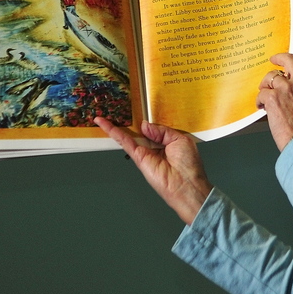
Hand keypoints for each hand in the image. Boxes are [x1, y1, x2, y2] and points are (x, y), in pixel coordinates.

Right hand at [95, 118, 212, 224]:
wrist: (186, 185)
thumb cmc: (189, 165)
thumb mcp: (179, 139)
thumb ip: (161, 130)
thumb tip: (144, 125)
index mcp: (168, 141)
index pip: (153, 127)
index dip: (145, 118)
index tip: (136, 107)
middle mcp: (155, 146)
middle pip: (138, 130)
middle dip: (127, 121)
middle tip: (114, 108)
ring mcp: (145, 152)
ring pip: (128, 135)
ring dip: (115, 125)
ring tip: (103, 114)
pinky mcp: (138, 157)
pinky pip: (125, 142)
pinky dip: (114, 133)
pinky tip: (105, 124)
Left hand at [256, 53, 292, 150]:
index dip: (292, 70)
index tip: (287, 70)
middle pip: (289, 60)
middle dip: (279, 58)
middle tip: (273, 60)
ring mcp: (287, 88)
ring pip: (271, 77)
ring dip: (266, 85)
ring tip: (265, 95)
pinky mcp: (273, 97)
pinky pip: (262, 93)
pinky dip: (260, 101)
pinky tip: (262, 107)